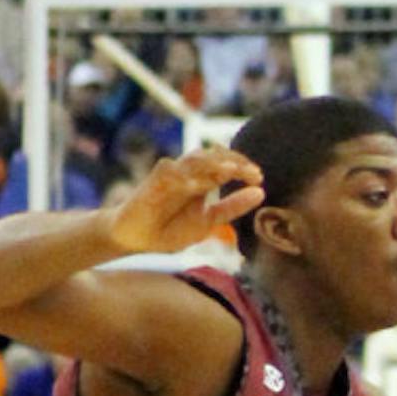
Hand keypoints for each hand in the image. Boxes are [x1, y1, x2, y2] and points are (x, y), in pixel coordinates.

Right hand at [106, 147, 263, 254]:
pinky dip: (186, 178)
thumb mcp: (207, 221)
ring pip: (195, 160)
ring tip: (231, 170)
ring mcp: (171, 174)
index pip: (227, 163)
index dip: (243, 167)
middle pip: (215, 156)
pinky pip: (171, 174)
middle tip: (253, 173)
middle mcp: (189, 173)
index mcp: (203, 180)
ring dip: (214, 163)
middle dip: (235, 161)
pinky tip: (200, 185)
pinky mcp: (153, 181)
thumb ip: (231, 207)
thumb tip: (261, 193)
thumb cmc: (170, 230)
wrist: (135, 239)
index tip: (259, 177)